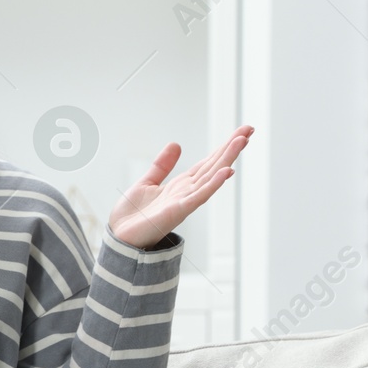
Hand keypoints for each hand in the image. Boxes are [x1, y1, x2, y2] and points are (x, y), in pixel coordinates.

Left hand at [106, 125, 253, 249]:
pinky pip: (199, 196)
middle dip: (231, 148)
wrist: (119, 239)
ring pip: (211, 177)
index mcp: (181, 186)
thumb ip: (162, 166)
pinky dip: (213, 184)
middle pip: (213, 166)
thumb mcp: (147, 183)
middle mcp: (187, 193)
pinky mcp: (177, 211)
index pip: (207, 163)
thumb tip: (175, 144)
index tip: (239, 133)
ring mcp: (184, 202)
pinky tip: (227, 171)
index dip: (222, 148)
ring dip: (227, 159)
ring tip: (241, 141)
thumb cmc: (132, 218)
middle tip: (249, 129)